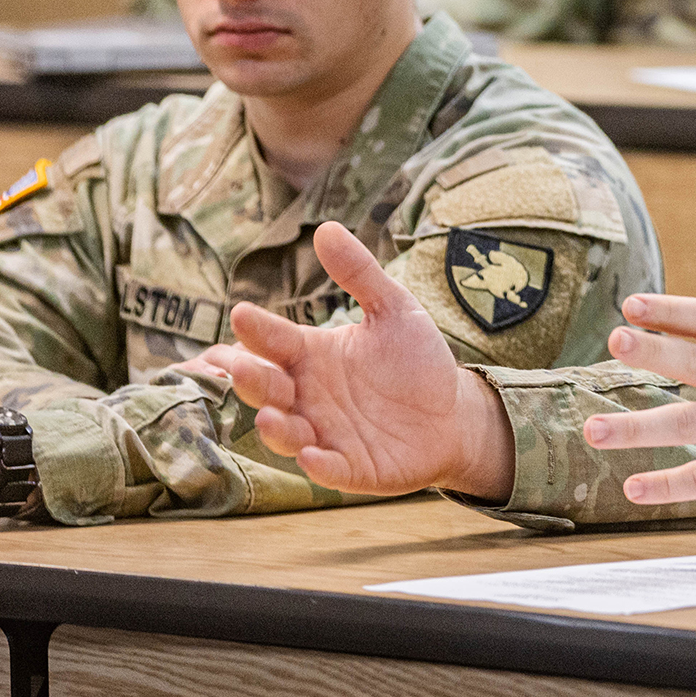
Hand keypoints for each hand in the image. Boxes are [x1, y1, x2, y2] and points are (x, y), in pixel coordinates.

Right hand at [182, 221, 511, 499]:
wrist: (453, 414)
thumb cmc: (415, 361)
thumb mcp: (394, 310)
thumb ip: (360, 274)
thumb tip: (326, 227)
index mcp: (311, 355)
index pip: (274, 340)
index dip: (257, 330)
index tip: (242, 313)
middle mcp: (308, 396)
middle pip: (267, 388)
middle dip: (252, 381)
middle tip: (244, 368)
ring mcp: (325, 433)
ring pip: (286, 433)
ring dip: (276, 427)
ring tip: (273, 416)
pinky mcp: (350, 468)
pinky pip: (329, 469)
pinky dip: (319, 464)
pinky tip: (314, 455)